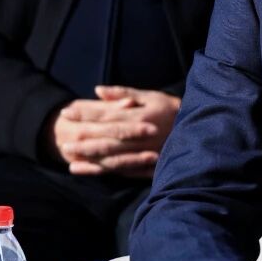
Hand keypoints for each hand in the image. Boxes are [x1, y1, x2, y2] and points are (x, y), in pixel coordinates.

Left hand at [48, 87, 180, 176]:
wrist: (200, 133)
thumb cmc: (173, 110)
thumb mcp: (151, 96)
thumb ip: (124, 94)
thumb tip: (97, 90)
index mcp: (140, 115)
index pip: (106, 113)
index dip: (85, 112)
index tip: (66, 111)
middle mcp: (139, 136)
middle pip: (104, 136)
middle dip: (81, 136)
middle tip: (61, 136)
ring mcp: (141, 153)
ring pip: (108, 155)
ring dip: (87, 155)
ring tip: (67, 154)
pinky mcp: (143, 167)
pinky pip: (116, 169)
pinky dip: (97, 170)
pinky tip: (82, 169)